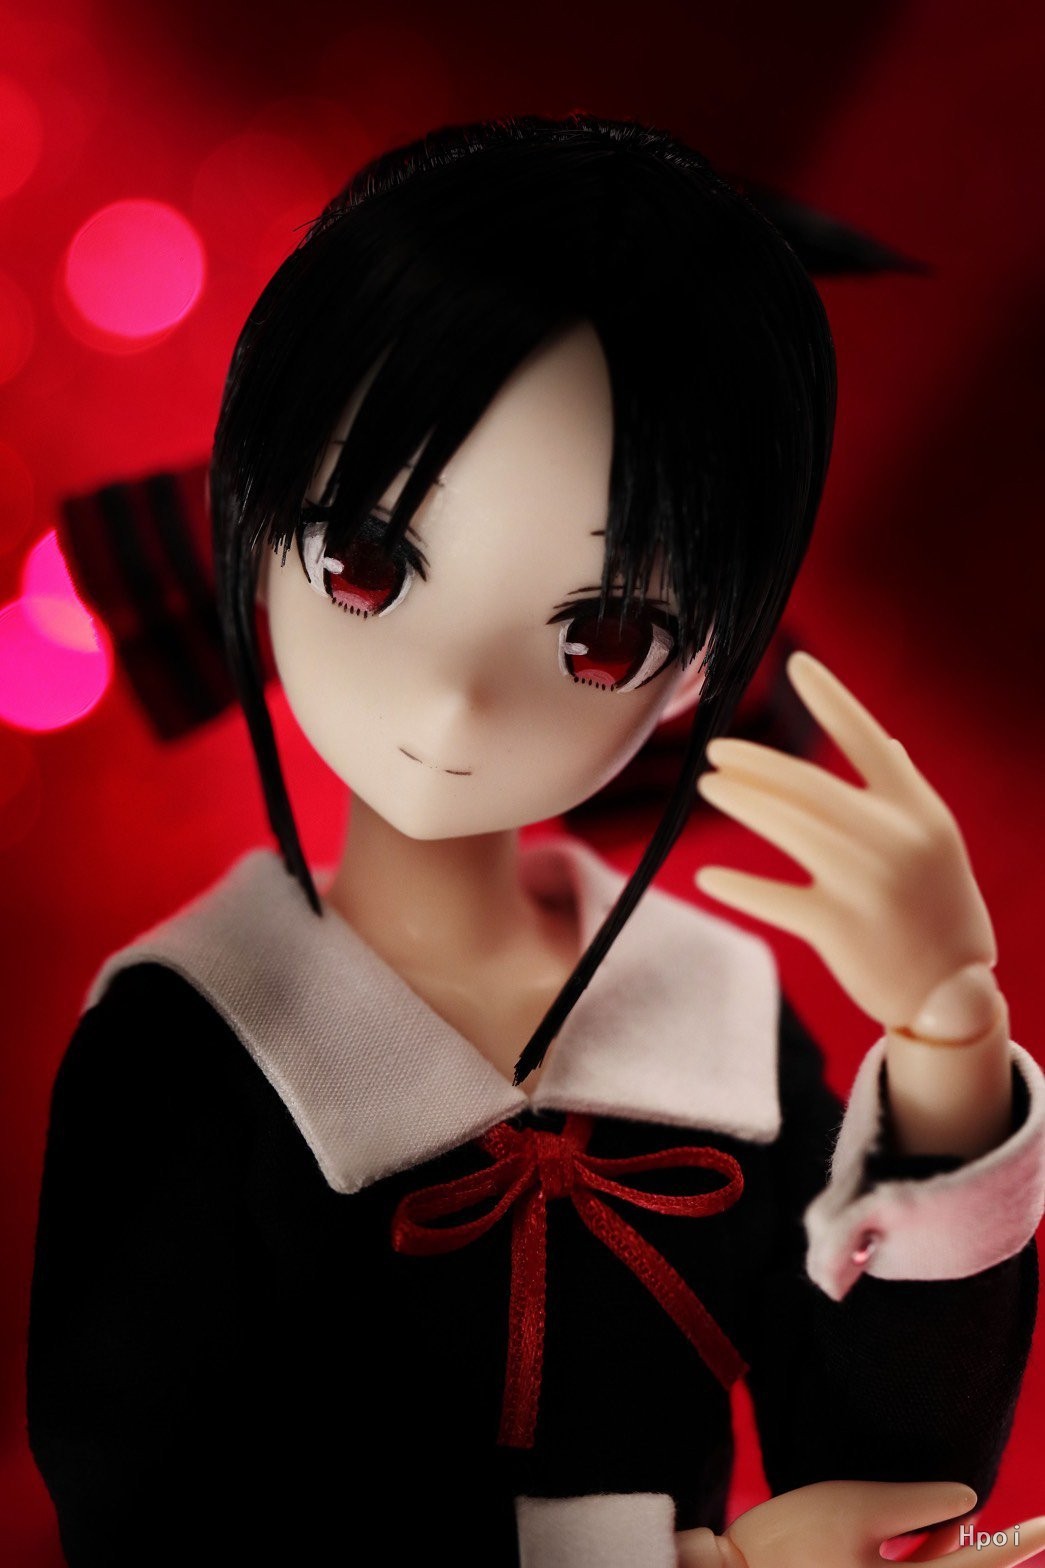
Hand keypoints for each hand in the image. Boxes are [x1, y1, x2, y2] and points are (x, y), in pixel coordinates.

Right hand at [675, 1480, 1044, 1566]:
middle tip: (989, 1517)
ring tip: (936, 1518)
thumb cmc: (789, 1540)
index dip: (1015, 1542)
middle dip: (978, 1543)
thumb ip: (916, 1507)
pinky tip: (920, 1535)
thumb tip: (968, 1501)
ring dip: (945, 1547)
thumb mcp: (855, 1508)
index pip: (977, 1566)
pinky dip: (925, 1557)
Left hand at [695, 652, 995, 1032]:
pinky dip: (737, 885)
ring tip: (708, 788)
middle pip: (809, 784)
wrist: (953, 996)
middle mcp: (894, 838)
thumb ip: (905, 793)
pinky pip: (775, 897)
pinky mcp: (841, 927)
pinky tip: (706, 876)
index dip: (831, 699)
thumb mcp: (936, 843)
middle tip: (715, 751)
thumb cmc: (937, 909)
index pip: (868, 739)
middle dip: (755, 762)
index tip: (795, 663)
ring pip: (787, 827)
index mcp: (919, 809)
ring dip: (741, 801)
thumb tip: (886, 742)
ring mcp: (867, 882)